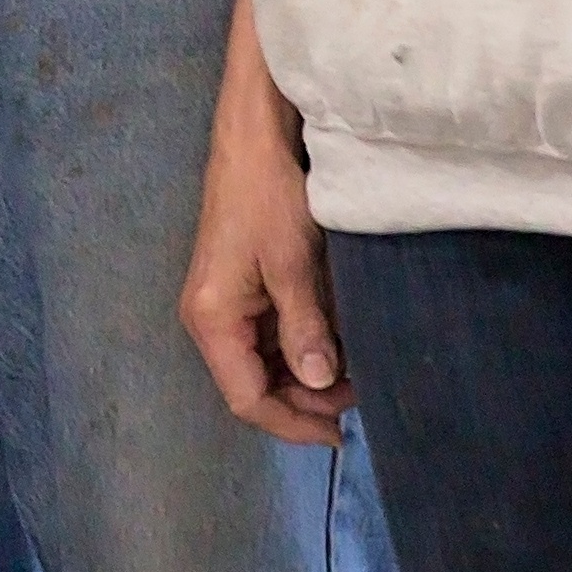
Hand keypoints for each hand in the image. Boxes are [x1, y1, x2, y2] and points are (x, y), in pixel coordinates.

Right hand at [179, 101, 351, 446]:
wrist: (254, 136)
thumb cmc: (268, 195)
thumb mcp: (293, 264)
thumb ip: (306, 328)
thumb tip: (322, 383)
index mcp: (212, 321)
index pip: (248, 399)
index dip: (294, 423)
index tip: (342, 434)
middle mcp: (210, 321)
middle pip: (255, 385)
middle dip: (307, 399)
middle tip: (360, 396)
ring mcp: (225, 305)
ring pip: (265, 364)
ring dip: (307, 374)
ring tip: (356, 370)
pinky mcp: (241, 288)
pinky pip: (269, 336)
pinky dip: (303, 346)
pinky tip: (337, 341)